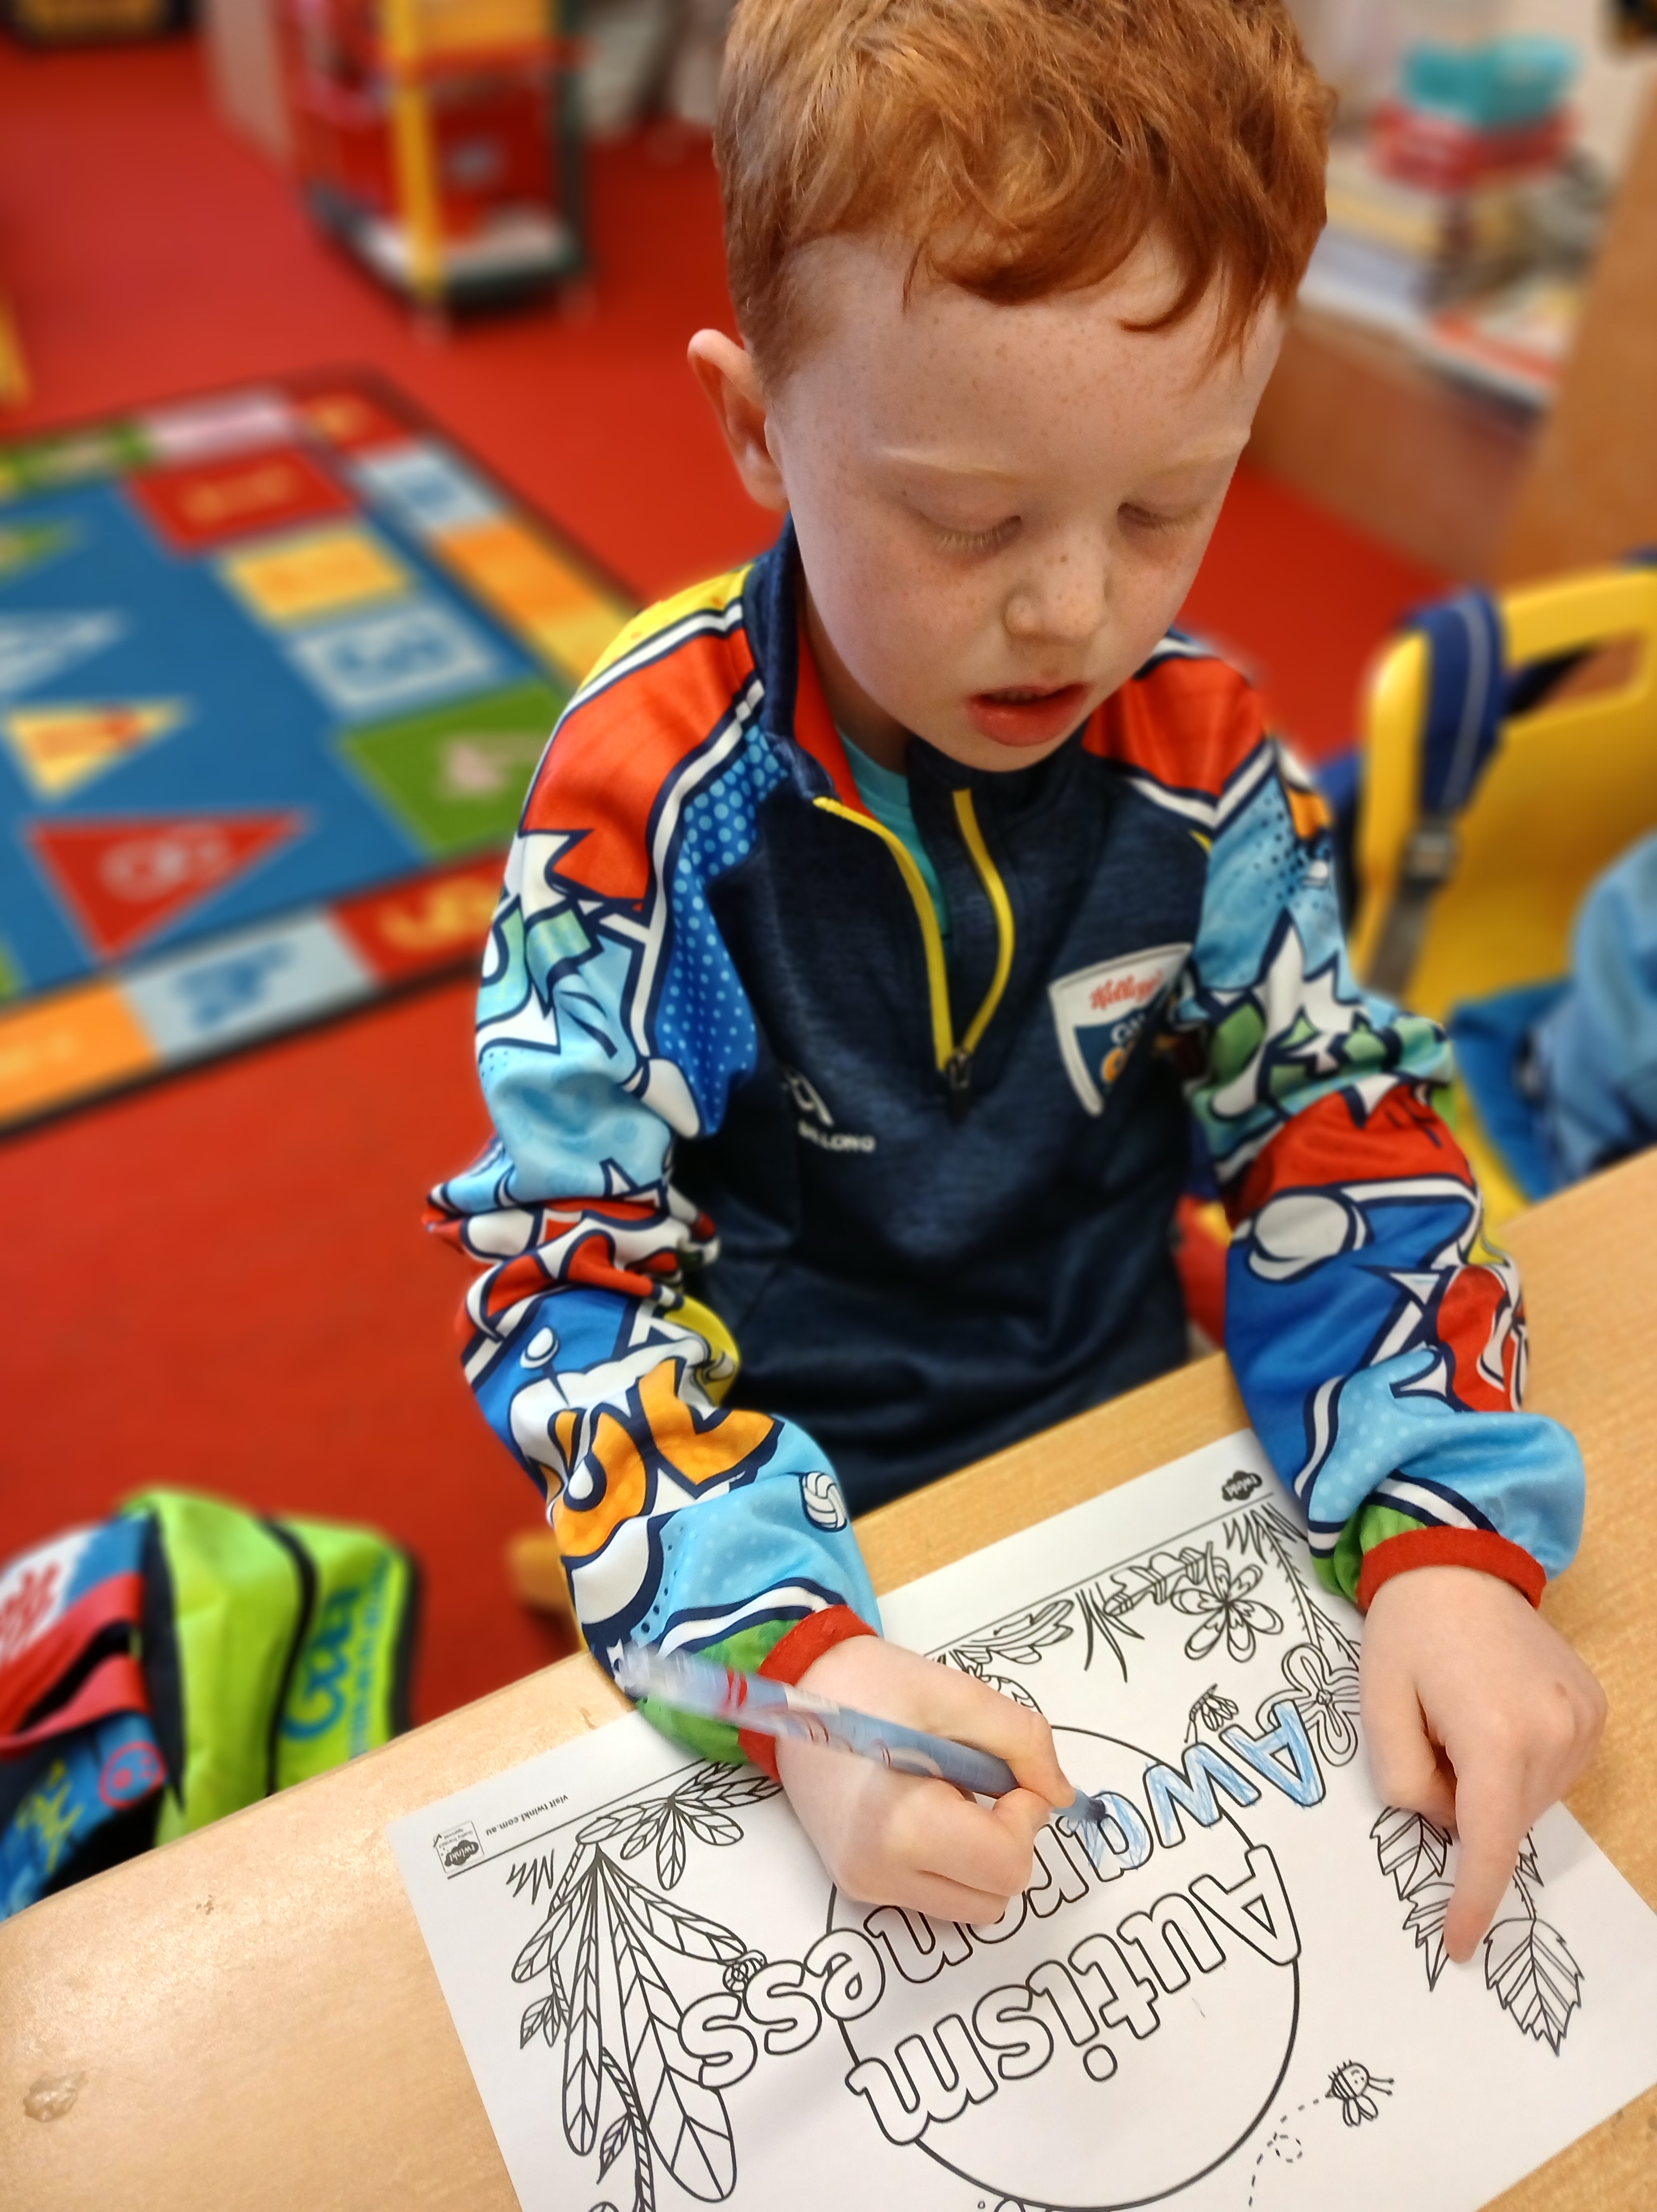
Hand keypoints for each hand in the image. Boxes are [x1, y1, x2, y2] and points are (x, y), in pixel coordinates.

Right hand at [775, 1636, 1071, 1920]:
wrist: (800, 1691)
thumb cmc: (876, 1685)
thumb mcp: (958, 1695)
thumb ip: (1023, 1742)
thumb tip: (1060, 1796)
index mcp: (900, 1825)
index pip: (1006, 1864)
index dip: (1025, 1814)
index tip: (1003, 1772)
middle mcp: (877, 1872)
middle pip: (995, 1896)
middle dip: (1008, 1840)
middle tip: (978, 1783)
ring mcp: (864, 1885)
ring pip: (971, 1906)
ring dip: (982, 1856)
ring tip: (947, 1795)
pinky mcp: (858, 1885)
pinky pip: (938, 1896)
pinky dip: (953, 1863)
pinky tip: (925, 1810)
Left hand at [1361, 1566, 1606, 1963]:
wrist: (1457, 1563)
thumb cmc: (1406, 1633)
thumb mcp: (1378, 1708)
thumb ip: (1403, 1783)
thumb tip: (1444, 1820)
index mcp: (1495, 1735)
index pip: (1489, 1845)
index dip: (1472, 1901)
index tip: (1456, 1946)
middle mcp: (1554, 1734)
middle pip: (1505, 1821)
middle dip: (1463, 1808)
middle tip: (1431, 1741)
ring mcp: (1582, 1721)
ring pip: (1530, 1800)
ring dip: (1491, 1785)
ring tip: (1461, 1716)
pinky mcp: (1592, 1709)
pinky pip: (1553, 1770)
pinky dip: (1518, 1765)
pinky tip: (1493, 1713)